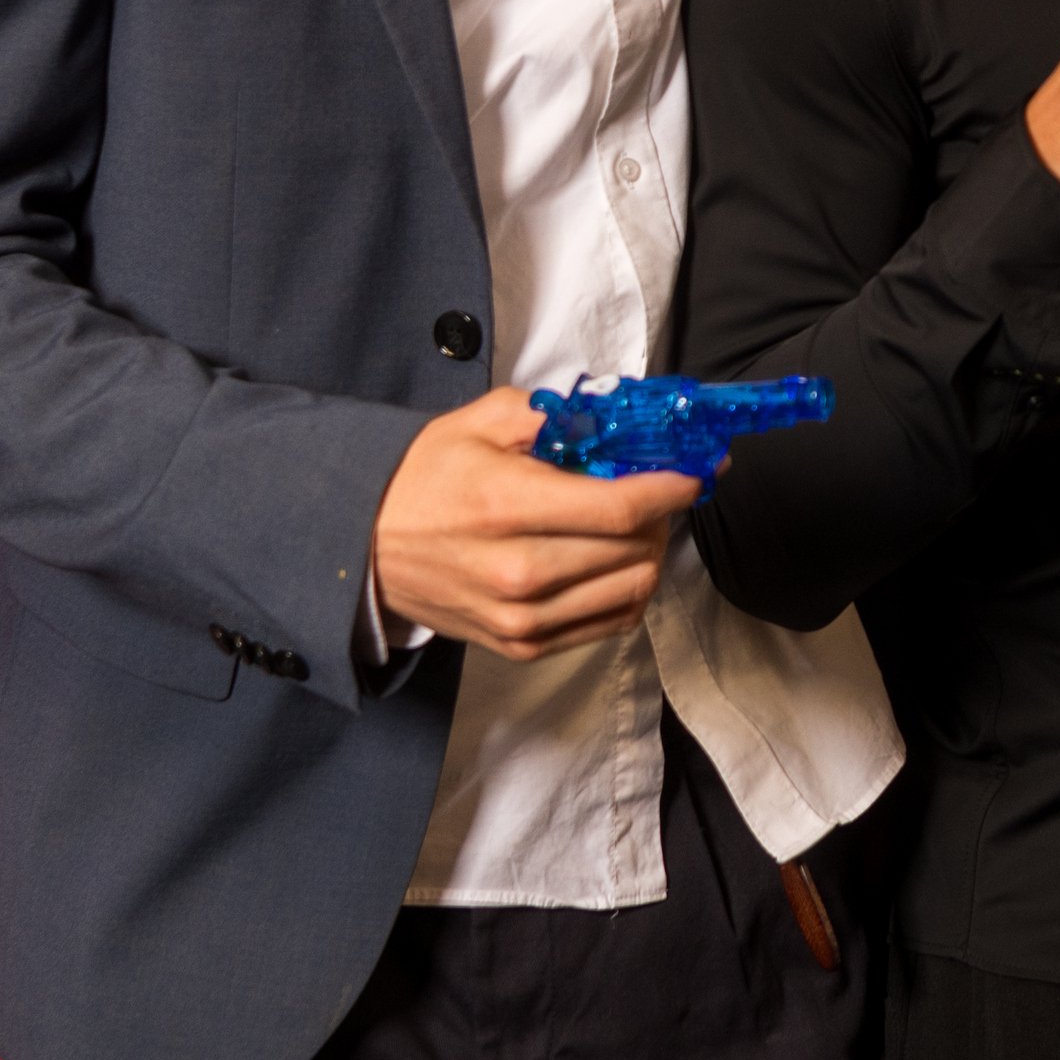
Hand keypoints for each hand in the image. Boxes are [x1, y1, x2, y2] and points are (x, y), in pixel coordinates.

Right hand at [372, 387, 701, 660]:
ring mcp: (521, 618)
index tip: (698, 467)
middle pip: (634, 549)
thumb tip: (618, 415)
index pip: (620, 506)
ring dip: (649, 552)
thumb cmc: (423, 478)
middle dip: (663, 513)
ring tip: (636, 523)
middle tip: (660, 487)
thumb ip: (552, 413)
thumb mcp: (480, 422)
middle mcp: (519, 572)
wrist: (361, 547)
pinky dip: (627, 591)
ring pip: (632, 591)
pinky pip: (608, 625)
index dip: (673, 486)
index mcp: (508, 507)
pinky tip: (615, 561)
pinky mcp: (521, 646)